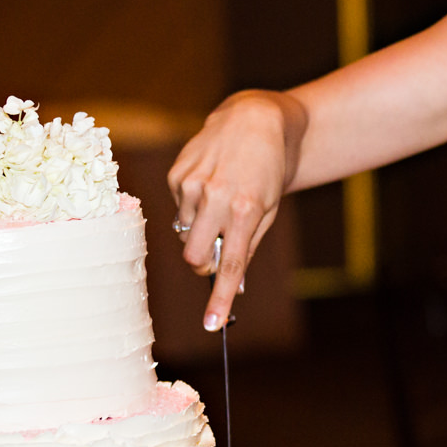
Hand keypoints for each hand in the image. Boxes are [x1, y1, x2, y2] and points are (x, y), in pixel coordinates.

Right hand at [167, 90, 304, 330]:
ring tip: (221, 202)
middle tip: (216, 253)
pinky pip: (178, 208)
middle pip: (194, 255)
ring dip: (199, 229)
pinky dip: (192, 206)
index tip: (212, 325)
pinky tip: (209, 185)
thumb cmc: (268, 171)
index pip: (230, 265)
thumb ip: (248, 245)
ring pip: (184, 233)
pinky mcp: (176, 174)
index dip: (220, 298)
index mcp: (246, 210)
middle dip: (203, 263)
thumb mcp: (269, 210)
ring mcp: (192, 184)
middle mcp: (216, 197)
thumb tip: (232, 283)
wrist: (254, 121)